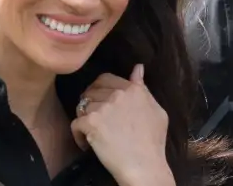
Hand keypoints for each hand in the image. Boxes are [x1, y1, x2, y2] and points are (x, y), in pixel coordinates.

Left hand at [71, 65, 173, 185]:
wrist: (144, 164)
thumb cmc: (154, 141)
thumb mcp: (157, 111)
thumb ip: (143, 88)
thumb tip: (138, 68)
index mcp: (133, 90)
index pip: (106, 78)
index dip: (100, 89)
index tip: (100, 100)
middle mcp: (118, 94)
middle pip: (91, 91)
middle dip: (89, 102)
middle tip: (93, 116)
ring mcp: (103, 108)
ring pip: (82, 106)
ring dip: (85, 119)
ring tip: (92, 132)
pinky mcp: (91, 123)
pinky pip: (75, 124)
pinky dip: (78, 135)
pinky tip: (87, 143)